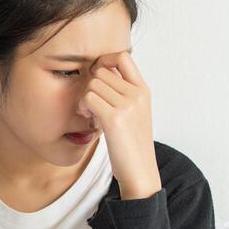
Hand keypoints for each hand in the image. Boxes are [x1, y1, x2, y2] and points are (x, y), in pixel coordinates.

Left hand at [80, 51, 159, 199]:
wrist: (140, 171)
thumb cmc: (132, 145)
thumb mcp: (135, 113)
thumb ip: (123, 92)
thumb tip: (99, 73)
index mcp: (144, 90)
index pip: (123, 56)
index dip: (104, 60)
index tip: (97, 77)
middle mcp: (138, 94)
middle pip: (101, 71)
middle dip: (91, 86)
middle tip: (92, 105)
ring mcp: (128, 105)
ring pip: (92, 84)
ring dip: (85, 98)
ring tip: (92, 115)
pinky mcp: (115, 118)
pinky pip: (88, 98)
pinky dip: (83, 108)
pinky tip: (90, 120)